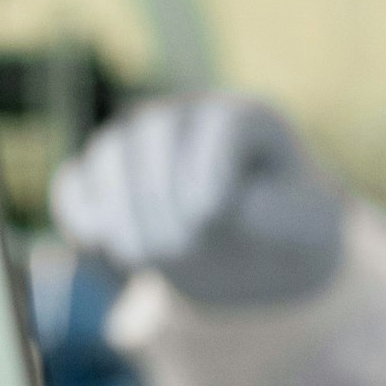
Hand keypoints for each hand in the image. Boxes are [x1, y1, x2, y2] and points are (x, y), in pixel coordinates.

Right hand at [49, 95, 345, 307]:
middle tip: (182, 251)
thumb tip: (212, 206)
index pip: (218, 127)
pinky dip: (83, 230)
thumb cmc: (292, 233)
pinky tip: (113, 271)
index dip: (207, 178)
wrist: (260, 254)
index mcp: (247, 117)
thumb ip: (279, 214)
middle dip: (161, 204)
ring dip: (119, 218)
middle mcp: (187, 115)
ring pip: (105, 159)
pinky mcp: (105, 175)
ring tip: (148, 262)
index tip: (213, 221)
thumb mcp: (311, 229)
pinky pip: (74, 190)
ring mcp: (139, 141)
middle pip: (150, 138)